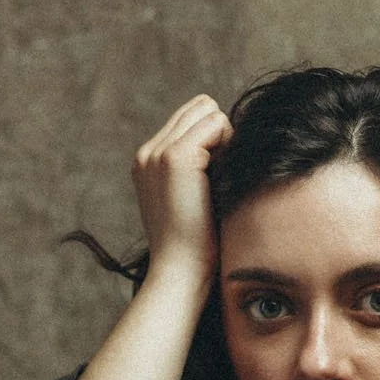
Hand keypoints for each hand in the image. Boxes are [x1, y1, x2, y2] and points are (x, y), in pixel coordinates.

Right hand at [131, 95, 232, 290]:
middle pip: (199, 108)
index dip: (214, 140)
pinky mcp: (175, 156)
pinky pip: (216, 123)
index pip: (190, 119)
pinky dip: (227, 146)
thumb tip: (232, 139)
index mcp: (147, 162)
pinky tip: (220, 179)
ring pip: (207, 110)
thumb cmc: (197, 246)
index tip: (217, 177)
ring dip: (225, 140)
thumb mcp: (194, 200)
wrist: (181, 272)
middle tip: (222, 176)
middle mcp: (147, 152)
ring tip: (219, 179)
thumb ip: (201, 169)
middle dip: (220, 135)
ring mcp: (158, 152)